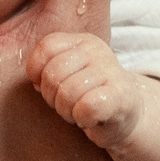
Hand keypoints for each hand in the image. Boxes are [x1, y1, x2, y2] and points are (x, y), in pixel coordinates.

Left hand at [27, 33, 143, 150]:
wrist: (124, 117)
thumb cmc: (87, 96)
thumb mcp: (65, 76)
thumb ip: (47, 70)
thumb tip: (35, 80)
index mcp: (82, 41)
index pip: (47, 47)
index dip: (37, 72)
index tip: (46, 87)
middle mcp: (98, 50)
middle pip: (53, 74)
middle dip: (52, 97)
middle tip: (66, 105)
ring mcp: (112, 71)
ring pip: (67, 93)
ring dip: (66, 111)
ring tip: (77, 112)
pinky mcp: (121, 96)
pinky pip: (86, 107)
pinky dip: (82, 118)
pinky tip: (89, 119)